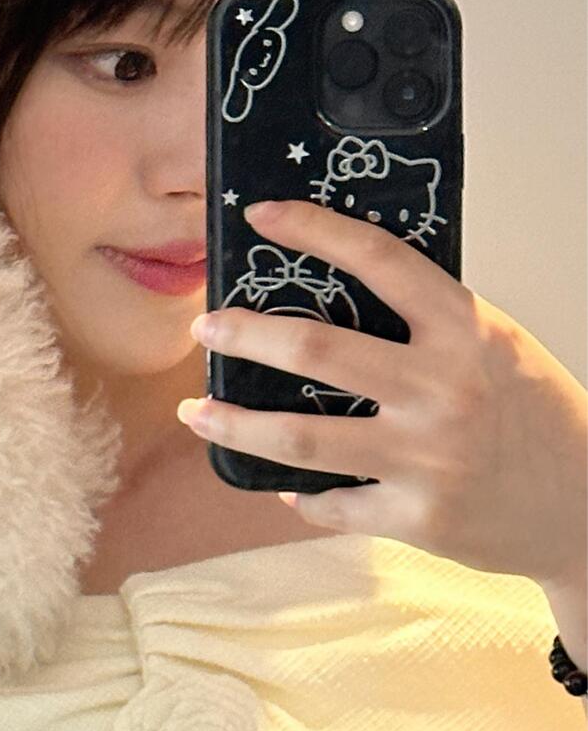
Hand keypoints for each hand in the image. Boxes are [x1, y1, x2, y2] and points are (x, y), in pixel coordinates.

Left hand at [178, 199, 587, 594]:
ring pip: (299, 436)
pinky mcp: (418, 515)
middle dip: (244, 333)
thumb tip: (331, 285)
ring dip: (233, 424)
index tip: (261, 215)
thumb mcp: (495, 346)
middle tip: (205, 326)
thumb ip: (428, 321)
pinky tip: (278, 485)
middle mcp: (444, 388)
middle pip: (314, 348)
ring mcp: (428, 456)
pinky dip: (297, 494)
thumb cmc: (535, 416)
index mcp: (466, 329)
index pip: (379, 259)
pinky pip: (330, 502)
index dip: (313, 229)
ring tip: (196, 409)